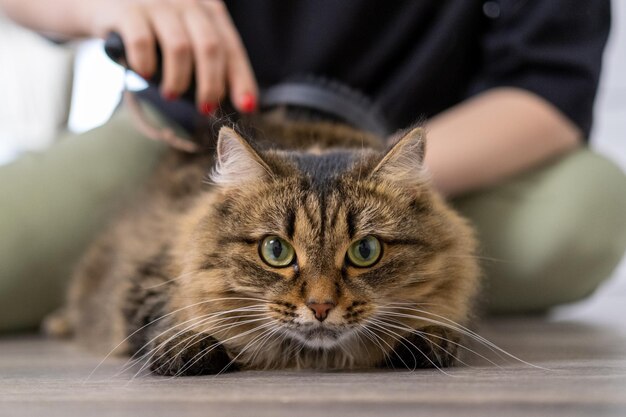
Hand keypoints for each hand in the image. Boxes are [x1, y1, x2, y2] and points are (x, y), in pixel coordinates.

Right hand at [90, 0, 257, 113]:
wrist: (101, 1)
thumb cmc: (151, 27)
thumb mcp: (184, 33)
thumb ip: (206, 58)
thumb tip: (232, 100)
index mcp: (208, 8)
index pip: (232, 47)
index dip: (241, 79)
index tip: (247, 107)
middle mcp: (187, 1)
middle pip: (211, 47)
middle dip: (212, 84)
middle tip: (205, 108)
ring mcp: (156, 3)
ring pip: (180, 47)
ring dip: (178, 80)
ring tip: (172, 95)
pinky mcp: (126, 9)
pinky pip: (142, 42)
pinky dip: (146, 65)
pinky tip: (145, 74)